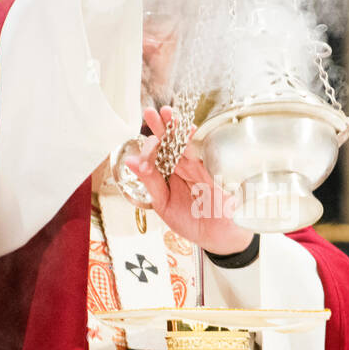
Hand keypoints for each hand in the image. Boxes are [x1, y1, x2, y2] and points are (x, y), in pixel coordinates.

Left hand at [125, 106, 253, 255]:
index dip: (148, 151)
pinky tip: (188, 131)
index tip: (140, 154)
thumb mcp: (164, 204)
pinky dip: (195, 144)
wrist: (217, 237)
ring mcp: (198, 169)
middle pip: (171, 143)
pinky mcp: (212, 174)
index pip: (156, 156)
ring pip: (186, 144)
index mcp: (169, 175)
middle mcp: (183, 168)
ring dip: (176, 129)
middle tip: (151, 112)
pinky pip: (202, 155)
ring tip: (167, 113)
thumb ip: (150, 183)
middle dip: (162, 127)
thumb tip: (130, 162)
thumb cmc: (192, 222)